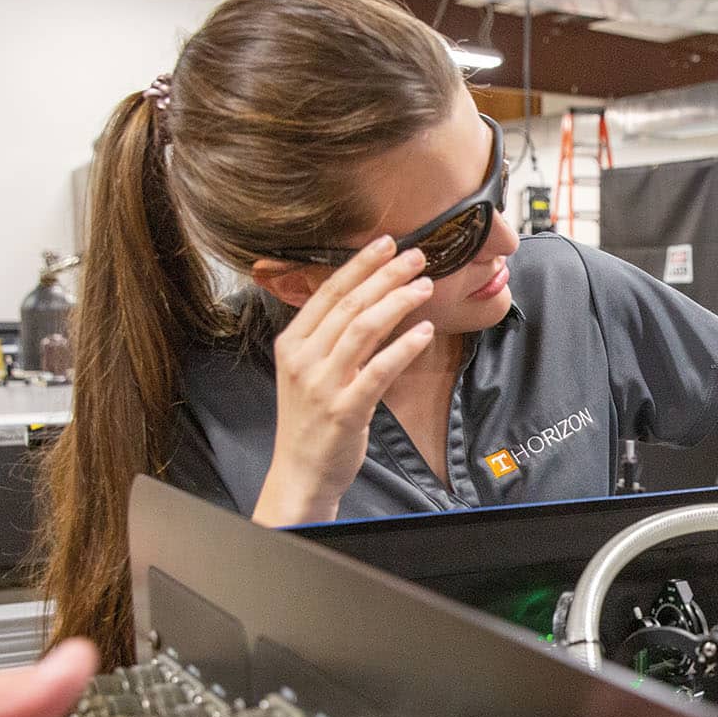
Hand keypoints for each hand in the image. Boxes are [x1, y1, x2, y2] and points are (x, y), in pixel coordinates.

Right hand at [255, 236, 440, 524]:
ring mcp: (323, 384)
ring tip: (425, 286)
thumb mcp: (308, 372)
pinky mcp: (346, 409)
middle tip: (417, 256)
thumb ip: (329, 338)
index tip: (387, 244)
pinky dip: (404, 346)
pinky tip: (424, 330)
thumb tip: (365, 301)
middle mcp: (304, 359)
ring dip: (398, 302)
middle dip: (386, 275)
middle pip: (349, 305)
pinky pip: (379, 369)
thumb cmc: (310, 421)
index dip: (359, 265)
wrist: (300, 473)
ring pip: (364, 329)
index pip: (327, 292)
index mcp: (292, 343)